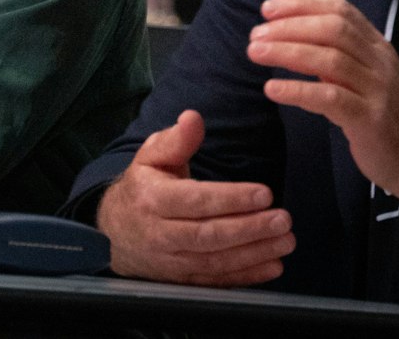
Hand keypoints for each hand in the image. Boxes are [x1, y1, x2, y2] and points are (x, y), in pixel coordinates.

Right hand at [98, 110, 294, 285]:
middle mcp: (161, 233)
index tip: (265, 193)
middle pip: (209, 234)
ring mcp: (172, 260)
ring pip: (216, 260)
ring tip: (285, 241)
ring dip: (255, 253)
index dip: (231, 199)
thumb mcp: (150, 157)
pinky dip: (246, 276)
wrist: (113, 233)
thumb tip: (193, 118)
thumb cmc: (141, 189)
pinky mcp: (182, 279)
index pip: (196, 200)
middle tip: (283, 219)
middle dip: (250, 228)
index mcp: (153, 198)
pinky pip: (216, 281)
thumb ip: (175, 139)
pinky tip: (272, 266)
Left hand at [252, 0, 398, 228]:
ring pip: (330, 59)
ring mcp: (377, 90)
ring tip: (255, 53)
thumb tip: (288, 38)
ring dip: (287, 52)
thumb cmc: (386, 116)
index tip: (268, 9)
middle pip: (333, 30)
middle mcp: (379, 62)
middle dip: (289, 27)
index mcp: (377, 46)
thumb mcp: (366, 77)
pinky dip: (297, 89)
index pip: (340, 10)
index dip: (302, 5)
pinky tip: (272, 88)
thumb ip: (337, 56)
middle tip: (254, 35)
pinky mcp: (371, 120)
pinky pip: (330, 98)